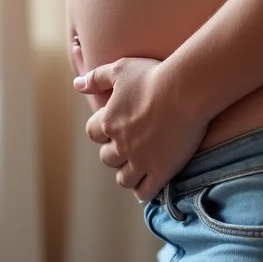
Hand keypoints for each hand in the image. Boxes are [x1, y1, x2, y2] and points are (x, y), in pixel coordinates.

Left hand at [74, 58, 208, 201]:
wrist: (186, 90)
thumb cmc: (153, 76)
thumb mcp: (120, 69)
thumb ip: (96, 77)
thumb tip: (76, 84)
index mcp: (108, 122)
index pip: (92, 134)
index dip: (101, 131)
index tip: (113, 127)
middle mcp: (121, 144)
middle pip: (107, 158)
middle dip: (115, 153)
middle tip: (129, 147)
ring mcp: (141, 160)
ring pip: (124, 179)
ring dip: (128, 174)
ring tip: (138, 168)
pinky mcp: (161, 170)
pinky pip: (145, 191)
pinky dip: (144, 190)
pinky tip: (149, 184)